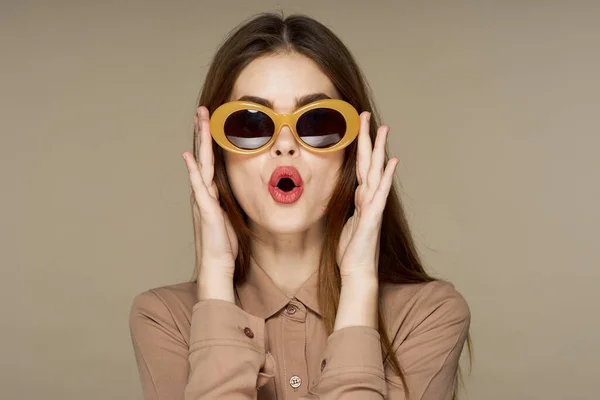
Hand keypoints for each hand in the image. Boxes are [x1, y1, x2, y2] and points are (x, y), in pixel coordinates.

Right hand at [183, 106, 237, 299]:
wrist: (216, 265)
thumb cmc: (223, 244)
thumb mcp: (229, 216)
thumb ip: (227, 200)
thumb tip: (231, 189)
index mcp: (211, 193)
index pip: (210, 160)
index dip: (210, 140)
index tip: (210, 120)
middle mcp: (204, 192)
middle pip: (203, 156)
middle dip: (202, 132)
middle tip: (201, 110)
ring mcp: (203, 200)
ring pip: (201, 164)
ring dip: (200, 142)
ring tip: (198, 121)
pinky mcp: (206, 210)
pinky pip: (199, 186)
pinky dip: (194, 171)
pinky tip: (190, 157)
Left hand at [336, 112, 398, 282]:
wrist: (356, 270)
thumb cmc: (351, 249)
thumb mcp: (345, 221)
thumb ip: (351, 204)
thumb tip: (352, 192)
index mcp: (360, 198)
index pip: (360, 166)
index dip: (358, 145)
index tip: (357, 126)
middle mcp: (369, 198)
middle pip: (368, 162)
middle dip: (367, 138)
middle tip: (367, 115)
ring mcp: (373, 206)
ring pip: (376, 172)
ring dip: (379, 150)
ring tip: (383, 129)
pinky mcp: (373, 217)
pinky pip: (380, 193)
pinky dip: (386, 177)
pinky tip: (391, 162)